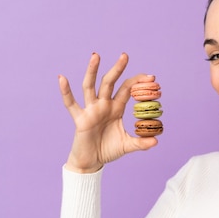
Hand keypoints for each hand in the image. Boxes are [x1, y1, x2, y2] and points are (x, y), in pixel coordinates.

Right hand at [58, 52, 157, 172]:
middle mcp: (103, 105)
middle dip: (117, 69)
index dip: (137, 82)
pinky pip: (71, 104)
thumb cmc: (108, 150)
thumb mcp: (127, 145)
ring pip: (90, 87)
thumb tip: (156, 141)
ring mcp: (90, 110)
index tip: (151, 78)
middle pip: (110, 82)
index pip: (127, 89)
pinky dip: (65, 92)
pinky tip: (62, 78)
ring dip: (92, 71)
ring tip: (96, 56)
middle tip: (125, 55)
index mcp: (116, 108)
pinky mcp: (80, 119)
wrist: (92, 162)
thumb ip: (140, 143)